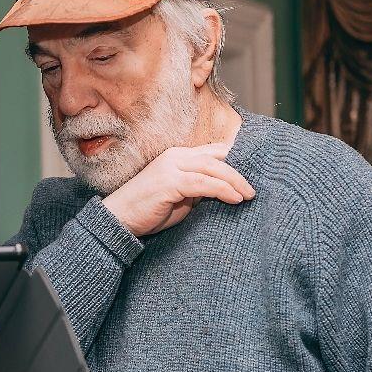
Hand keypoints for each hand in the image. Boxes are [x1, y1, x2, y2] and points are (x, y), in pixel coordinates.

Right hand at [101, 145, 254, 236]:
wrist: (119, 219)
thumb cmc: (149, 211)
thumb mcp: (180, 198)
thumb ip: (199, 189)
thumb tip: (223, 190)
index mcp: (177, 156)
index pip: (212, 152)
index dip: (233, 161)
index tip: (249, 175)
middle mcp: (175, 156)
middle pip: (216, 158)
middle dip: (238, 173)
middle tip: (252, 190)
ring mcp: (171, 166)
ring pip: (213, 168)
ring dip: (234, 181)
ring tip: (248, 195)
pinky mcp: (169, 182)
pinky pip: (203, 183)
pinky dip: (222, 190)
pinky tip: (234, 199)